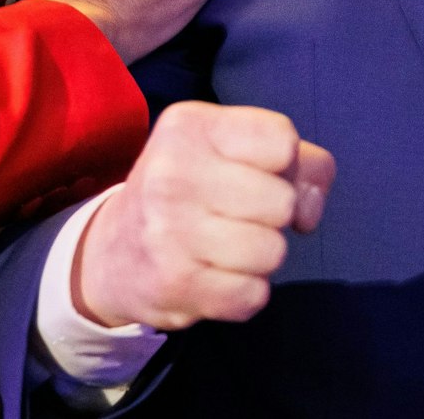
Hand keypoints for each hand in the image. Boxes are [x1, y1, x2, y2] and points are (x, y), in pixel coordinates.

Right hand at [73, 101, 333, 329]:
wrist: (112, 252)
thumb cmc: (189, 190)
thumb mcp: (230, 150)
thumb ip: (297, 160)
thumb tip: (311, 206)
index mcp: (191, 126)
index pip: (281, 140)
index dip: (288, 164)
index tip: (262, 173)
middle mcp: (174, 172)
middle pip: (282, 201)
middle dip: (273, 215)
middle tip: (239, 215)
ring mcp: (170, 230)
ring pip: (273, 251)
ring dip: (261, 257)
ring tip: (228, 246)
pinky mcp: (173, 284)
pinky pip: (252, 296)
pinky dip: (245, 292)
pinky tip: (217, 276)